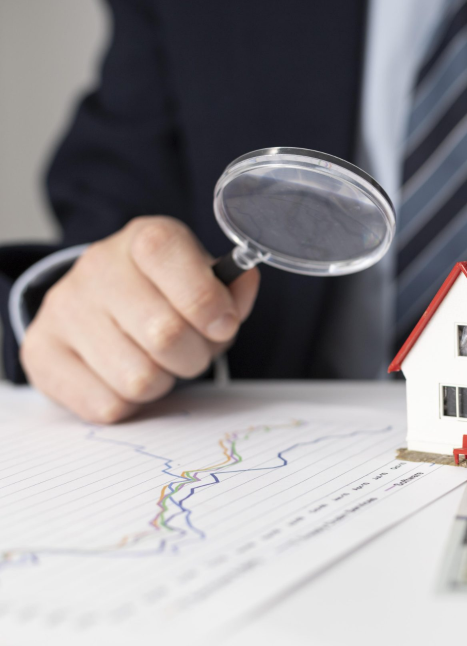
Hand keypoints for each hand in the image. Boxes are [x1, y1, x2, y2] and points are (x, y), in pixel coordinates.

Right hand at [21, 216, 259, 422]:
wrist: (101, 305)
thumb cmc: (167, 296)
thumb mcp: (206, 284)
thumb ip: (231, 291)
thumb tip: (244, 282)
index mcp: (144, 240)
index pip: (169, 255)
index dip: (207, 301)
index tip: (223, 325)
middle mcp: (98, 268)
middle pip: (165, 334)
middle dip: (194, 356)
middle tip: (191, 352)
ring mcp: (64, 310)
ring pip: (138, 379)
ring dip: (162, 382)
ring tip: (157, 362)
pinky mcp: (42, 353)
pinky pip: (107, 405)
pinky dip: (130, 404)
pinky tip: (126, 376)